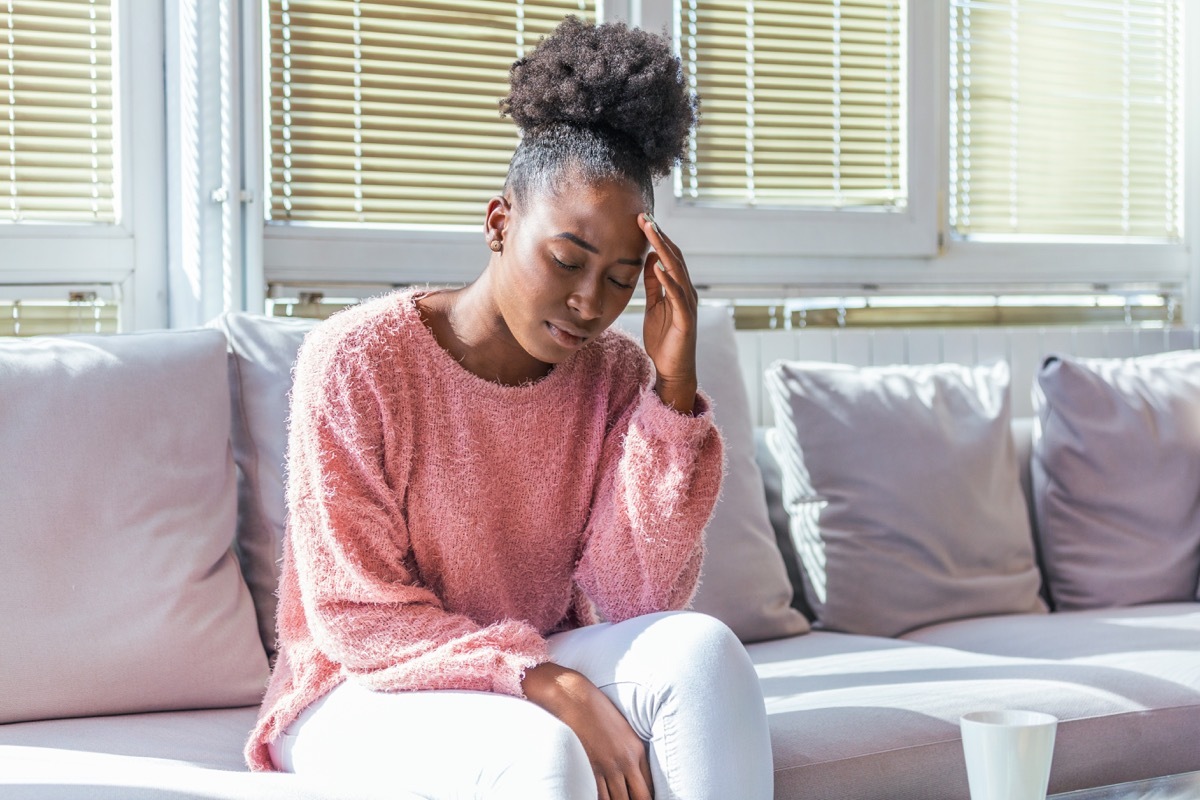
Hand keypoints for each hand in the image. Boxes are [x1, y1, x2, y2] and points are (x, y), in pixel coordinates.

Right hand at [522, 662, 653, 799]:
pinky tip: (605, 799)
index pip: (650, 787)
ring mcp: (608, 767)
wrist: (577, 699)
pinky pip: (600, 795)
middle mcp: (626, 762)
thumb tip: (632, 777)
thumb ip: (632, 754)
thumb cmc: (600, 711)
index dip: (649, 799)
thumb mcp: (625, 731)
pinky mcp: (591, 768)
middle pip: (639, 798)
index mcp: (638, 751)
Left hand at [640, 213, 698, 414]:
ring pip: (677, 271)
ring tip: (650, 232)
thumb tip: (650, 260)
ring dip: (664, 250)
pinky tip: (659, 266)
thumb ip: (654, 285)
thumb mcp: (654, 306)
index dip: (657, 237)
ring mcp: (688, 305)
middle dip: (660, 236)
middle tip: (645, 216)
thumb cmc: (664, 339)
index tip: (642, 219)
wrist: (673, 370)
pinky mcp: (685, 320)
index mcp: (678, 288)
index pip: (668, 256)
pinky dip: (669, 280)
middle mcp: (687, 292)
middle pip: (674, 258)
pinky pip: (678, 296)